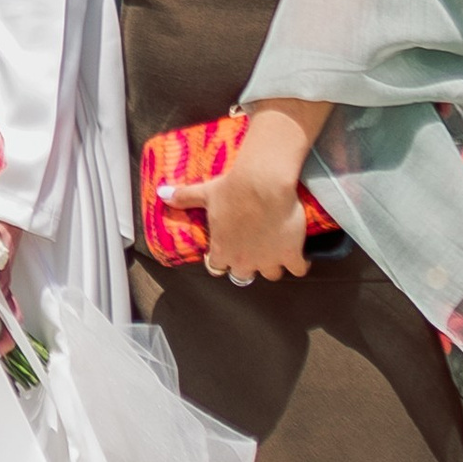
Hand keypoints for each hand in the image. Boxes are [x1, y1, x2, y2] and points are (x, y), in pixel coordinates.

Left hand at [162, 107, 315, 284]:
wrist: (263, 184)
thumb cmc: (231, 189)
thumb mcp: (205, 193)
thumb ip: (184, 197)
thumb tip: (162, 192)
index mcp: (221, 250)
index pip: (216, 268)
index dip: (220, 261)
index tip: (224, 252)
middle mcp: (244, 261)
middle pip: (243, 276)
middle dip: (246, 266)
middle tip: (252, 251)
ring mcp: (269, 260)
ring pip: (271, 275)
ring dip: (272, 266)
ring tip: (276, 253)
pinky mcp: (291, 255)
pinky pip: (298, 270)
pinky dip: (300, 264)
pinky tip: (300, 255)